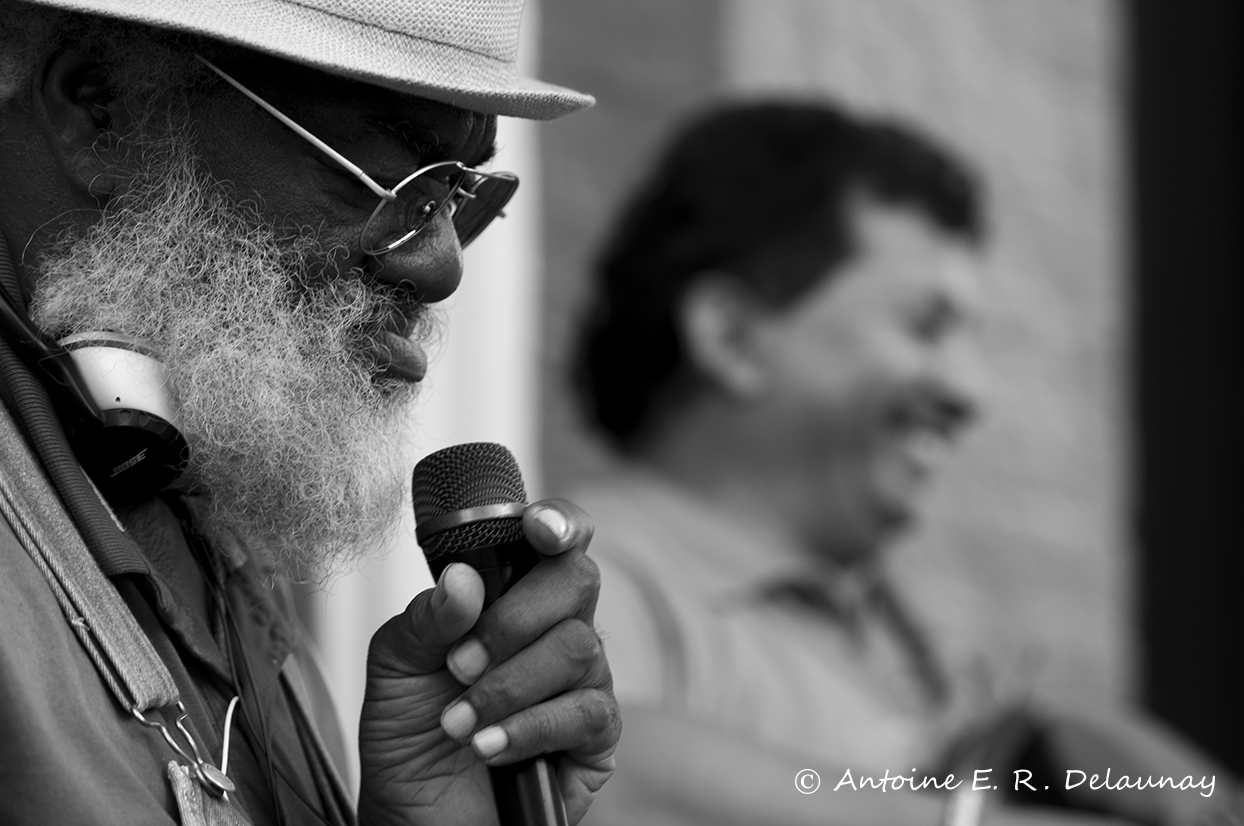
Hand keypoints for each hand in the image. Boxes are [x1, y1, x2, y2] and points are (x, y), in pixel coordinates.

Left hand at [356, 499, 618, 825]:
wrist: (414, 821)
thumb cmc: (409, 741)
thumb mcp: (394, 670)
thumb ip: (425, 620)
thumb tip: (462, 580)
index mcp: (512, 599)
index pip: (555, 541)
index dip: (558, 522)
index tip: (537, 528)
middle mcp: (554, 631)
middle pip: (576, 580)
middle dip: (514, 618)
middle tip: (460, 662)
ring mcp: (581, 682)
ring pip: (576, 647)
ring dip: (506, 685)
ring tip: (457, 721)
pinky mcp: (595, 737)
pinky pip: (585, 711)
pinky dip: (527, 727)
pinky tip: (487, 747)